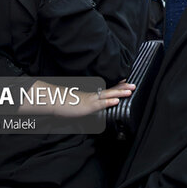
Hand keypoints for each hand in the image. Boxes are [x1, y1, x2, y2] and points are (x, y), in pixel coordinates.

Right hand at [19, 80, 134, 116]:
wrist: (53, 101)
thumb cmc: (63, 103)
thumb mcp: (77, 103)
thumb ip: (84, 104)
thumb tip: (87, 105)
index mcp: (90, 94)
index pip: (106, 88)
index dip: (116, 85)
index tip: (126, 81)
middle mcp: (92, 95)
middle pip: (110, 89)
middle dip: (123, 88)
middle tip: (134, 85)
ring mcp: (90, 100)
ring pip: (107, 94)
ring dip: (119, 92)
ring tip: (130, 91)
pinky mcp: (87, 106)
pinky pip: (99, 104)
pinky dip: (108, 102)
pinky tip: (116, 101)